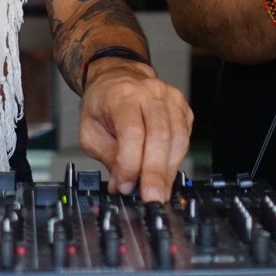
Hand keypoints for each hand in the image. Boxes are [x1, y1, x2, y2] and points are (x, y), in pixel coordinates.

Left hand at [76, 61, 192, 201]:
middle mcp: (149, 93)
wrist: (119, 77)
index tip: (125, 185)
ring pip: (178, 138)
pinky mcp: (183, 107)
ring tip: (159, 192)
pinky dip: (177, 159)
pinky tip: (166, 172)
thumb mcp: (90, 131)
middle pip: (160, 135)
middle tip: (151, 198)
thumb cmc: (103, 103)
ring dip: (169, 170)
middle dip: (156, 172)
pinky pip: (185, 137)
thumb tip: (122, 185)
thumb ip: (106, 157)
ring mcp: (170, 98)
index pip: (132, 132)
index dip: (130, 163)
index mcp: (121, 96)